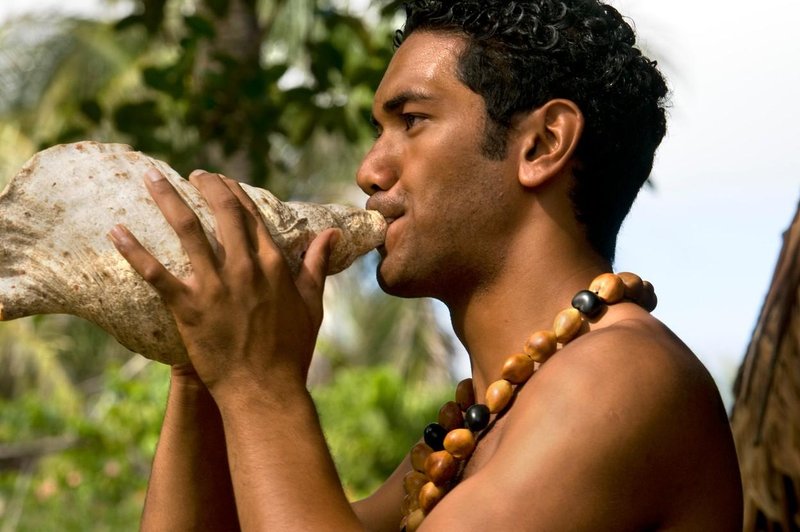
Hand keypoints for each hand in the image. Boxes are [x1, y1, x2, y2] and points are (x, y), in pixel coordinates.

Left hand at [108, 169, 338, 401]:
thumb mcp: (311, 304)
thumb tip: (331, 233)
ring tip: (152, 177)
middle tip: (192, 173)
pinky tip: (116, 231)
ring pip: (188, 230)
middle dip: (206, 186)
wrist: (265, 390)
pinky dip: (134, 251)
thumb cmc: (291, 351)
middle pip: (223, 213)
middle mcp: (244, 267)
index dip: (235, 193)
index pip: (252, 215)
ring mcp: (216, 286)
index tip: (222, 181)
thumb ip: (317, 264)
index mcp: (273, 265)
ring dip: (169, 199)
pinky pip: (156, 273)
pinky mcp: (189, 307)